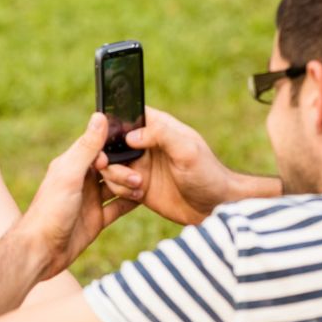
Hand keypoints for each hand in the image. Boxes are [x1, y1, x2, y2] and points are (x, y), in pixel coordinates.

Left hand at [19, 114, 139, 279]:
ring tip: (142, 185)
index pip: (98, 147)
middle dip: (126, 167)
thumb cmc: (49, 211)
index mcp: (72, 164)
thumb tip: (100, 116)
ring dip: (130, 184)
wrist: (41, 251)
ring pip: (116, 186)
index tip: (132, 144)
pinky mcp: (96, 219)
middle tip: (138, 173)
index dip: (114, 146)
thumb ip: (86, 148)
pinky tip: (144, 199)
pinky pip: (118, 208)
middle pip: (111, 166)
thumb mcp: (69, 175)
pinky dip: (130, 203)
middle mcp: (82, 180)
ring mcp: (90, 200)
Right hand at [96, 107, 234, 224]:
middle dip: (108, 155)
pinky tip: (138, 195)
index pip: (128, 114)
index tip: (107, 138)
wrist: (214, 207)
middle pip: (111, 142)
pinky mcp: (138, 186)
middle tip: (115, 167)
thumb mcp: (188, 151)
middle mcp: (145, 144)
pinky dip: (120, 190)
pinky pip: (116, 185)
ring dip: (116, 176)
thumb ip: (162, 136)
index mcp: (158, 127)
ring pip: (109, 165)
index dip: (112, 123)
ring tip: (137, 185)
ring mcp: (140, 166)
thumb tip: (131, 136)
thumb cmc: (208, 174)